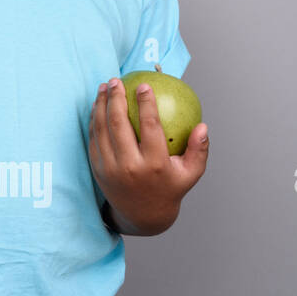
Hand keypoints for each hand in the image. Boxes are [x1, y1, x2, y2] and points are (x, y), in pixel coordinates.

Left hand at [88, 76, 208, 233]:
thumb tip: (203, 126)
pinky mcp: (97, 168)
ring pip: (101, 129)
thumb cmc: (170, 188)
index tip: (144, 85)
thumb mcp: (190, 174)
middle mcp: (130, 166)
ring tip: (105, 87)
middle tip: (117, 80)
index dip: (146, 104)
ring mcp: (110, 168)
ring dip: (101, 104)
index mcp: (154, 165)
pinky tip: (98, 105)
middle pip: (119, 124)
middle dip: (116, 98)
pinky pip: (94, 138)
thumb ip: (199, 150)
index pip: (150, 128)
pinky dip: (94, 119)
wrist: (141, 215)